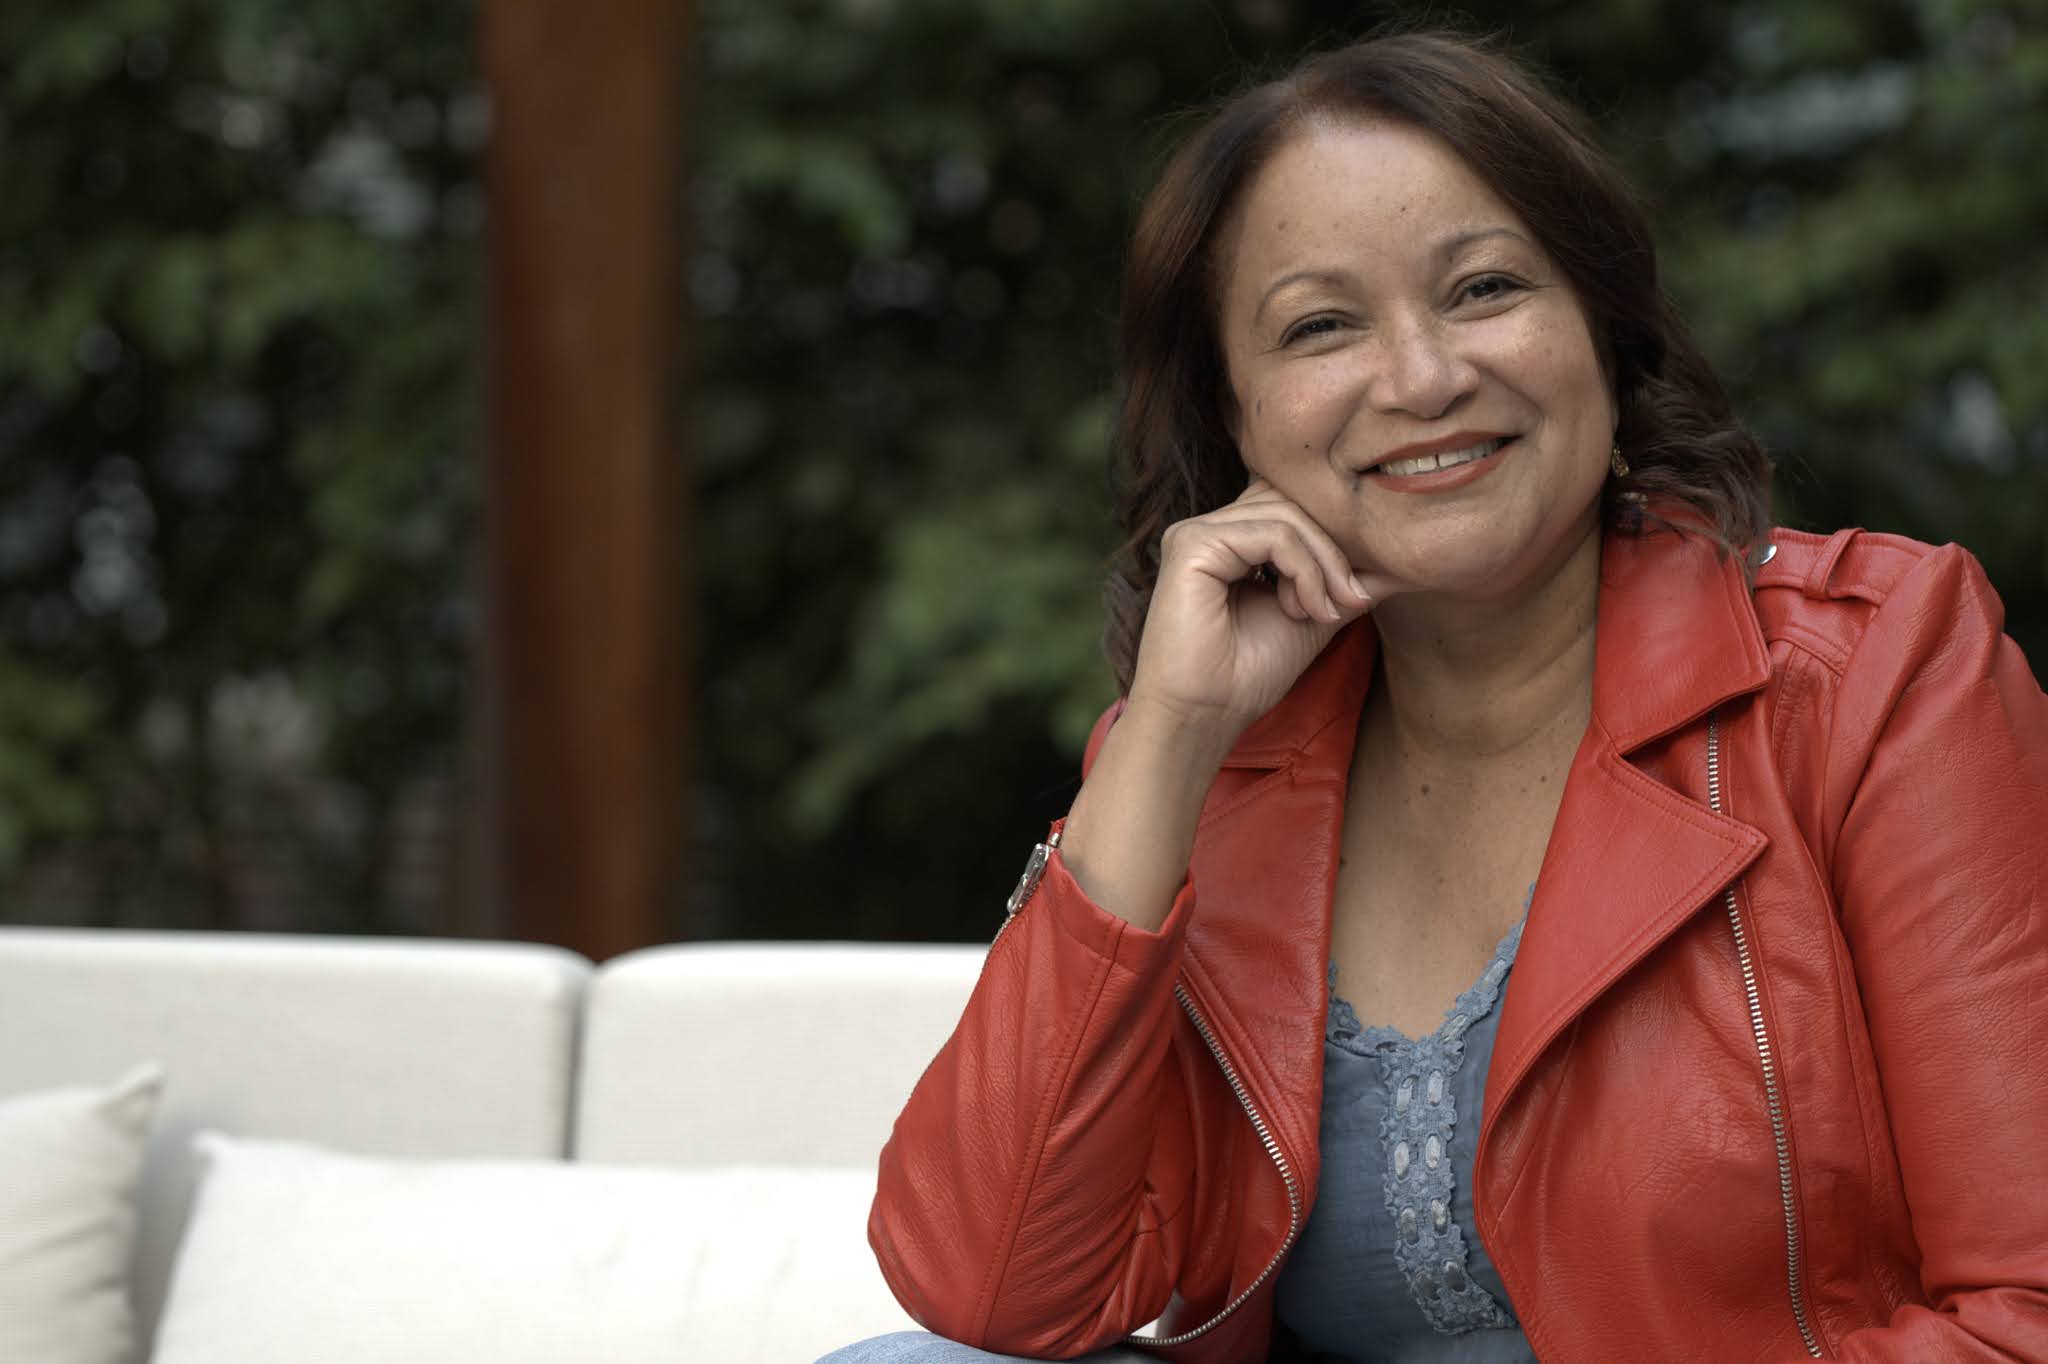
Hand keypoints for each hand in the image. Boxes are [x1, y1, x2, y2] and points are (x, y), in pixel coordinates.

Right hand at [1125, 478, 1399, 748]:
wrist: (1205, 715)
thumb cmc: (1248, 674)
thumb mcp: (1316, 616)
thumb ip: (1348, 581)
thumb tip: (1403, 562)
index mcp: (1232, 540)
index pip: (1295, 505)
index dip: (1335, 537)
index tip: (1360, 593)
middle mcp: (1211, 528)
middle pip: (1293, 500)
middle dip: (1335, 547)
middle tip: (1352, 600)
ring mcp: (1197, 533)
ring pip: (1287, 515)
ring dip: (1323, 564)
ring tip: (1325, 612)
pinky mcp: (1192, 545)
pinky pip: (1272, 535)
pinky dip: (1303, 570)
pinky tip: (1304, 610)